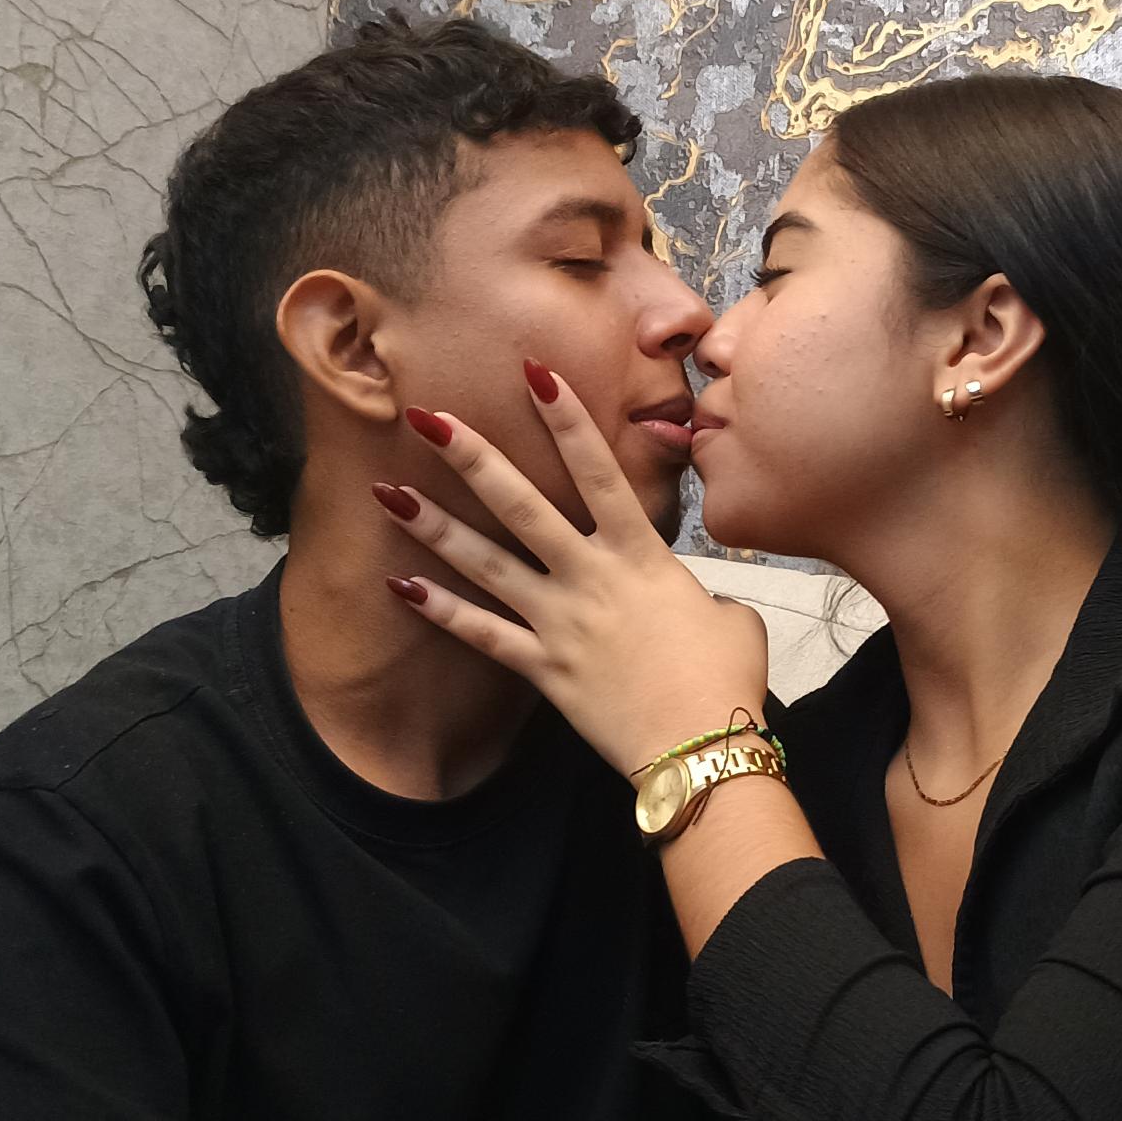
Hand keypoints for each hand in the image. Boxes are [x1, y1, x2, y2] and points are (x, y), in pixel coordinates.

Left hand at [375, 362, 769, 779]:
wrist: (703, 748)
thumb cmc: (727, 679)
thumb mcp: (733, 615)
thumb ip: (701, 592)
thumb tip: (693, 599)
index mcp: (643, 556)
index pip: (600, 473)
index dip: (567, 421)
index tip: (535, 373)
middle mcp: (592, 579)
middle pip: (524, 506)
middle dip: (475, 457)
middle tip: (428, 416)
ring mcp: (561, 623)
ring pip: (487, 564)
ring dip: (436, 526)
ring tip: (389, 491)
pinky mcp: (543, 669)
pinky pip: (482, 634)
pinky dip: (440, 610)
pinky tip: (400, 585)